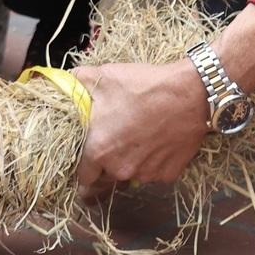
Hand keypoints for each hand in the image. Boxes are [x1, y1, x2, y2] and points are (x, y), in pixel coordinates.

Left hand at [73, 61, 208, 204]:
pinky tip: (158, 140)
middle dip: (107, 164)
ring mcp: (146, 175)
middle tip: (115, 140)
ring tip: (138, 136)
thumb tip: (64, 83)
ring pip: (131, 175)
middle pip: (106, 177)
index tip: (88, 157)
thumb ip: (77, 83)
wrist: (190, 94)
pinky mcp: (168, 174)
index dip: (84, 167)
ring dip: (131, 162)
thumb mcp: (104, 77)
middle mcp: (120, 169)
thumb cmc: (144, 86)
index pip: (82, 177)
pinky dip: (154, 161)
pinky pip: (154, 172)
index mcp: (98, 151)